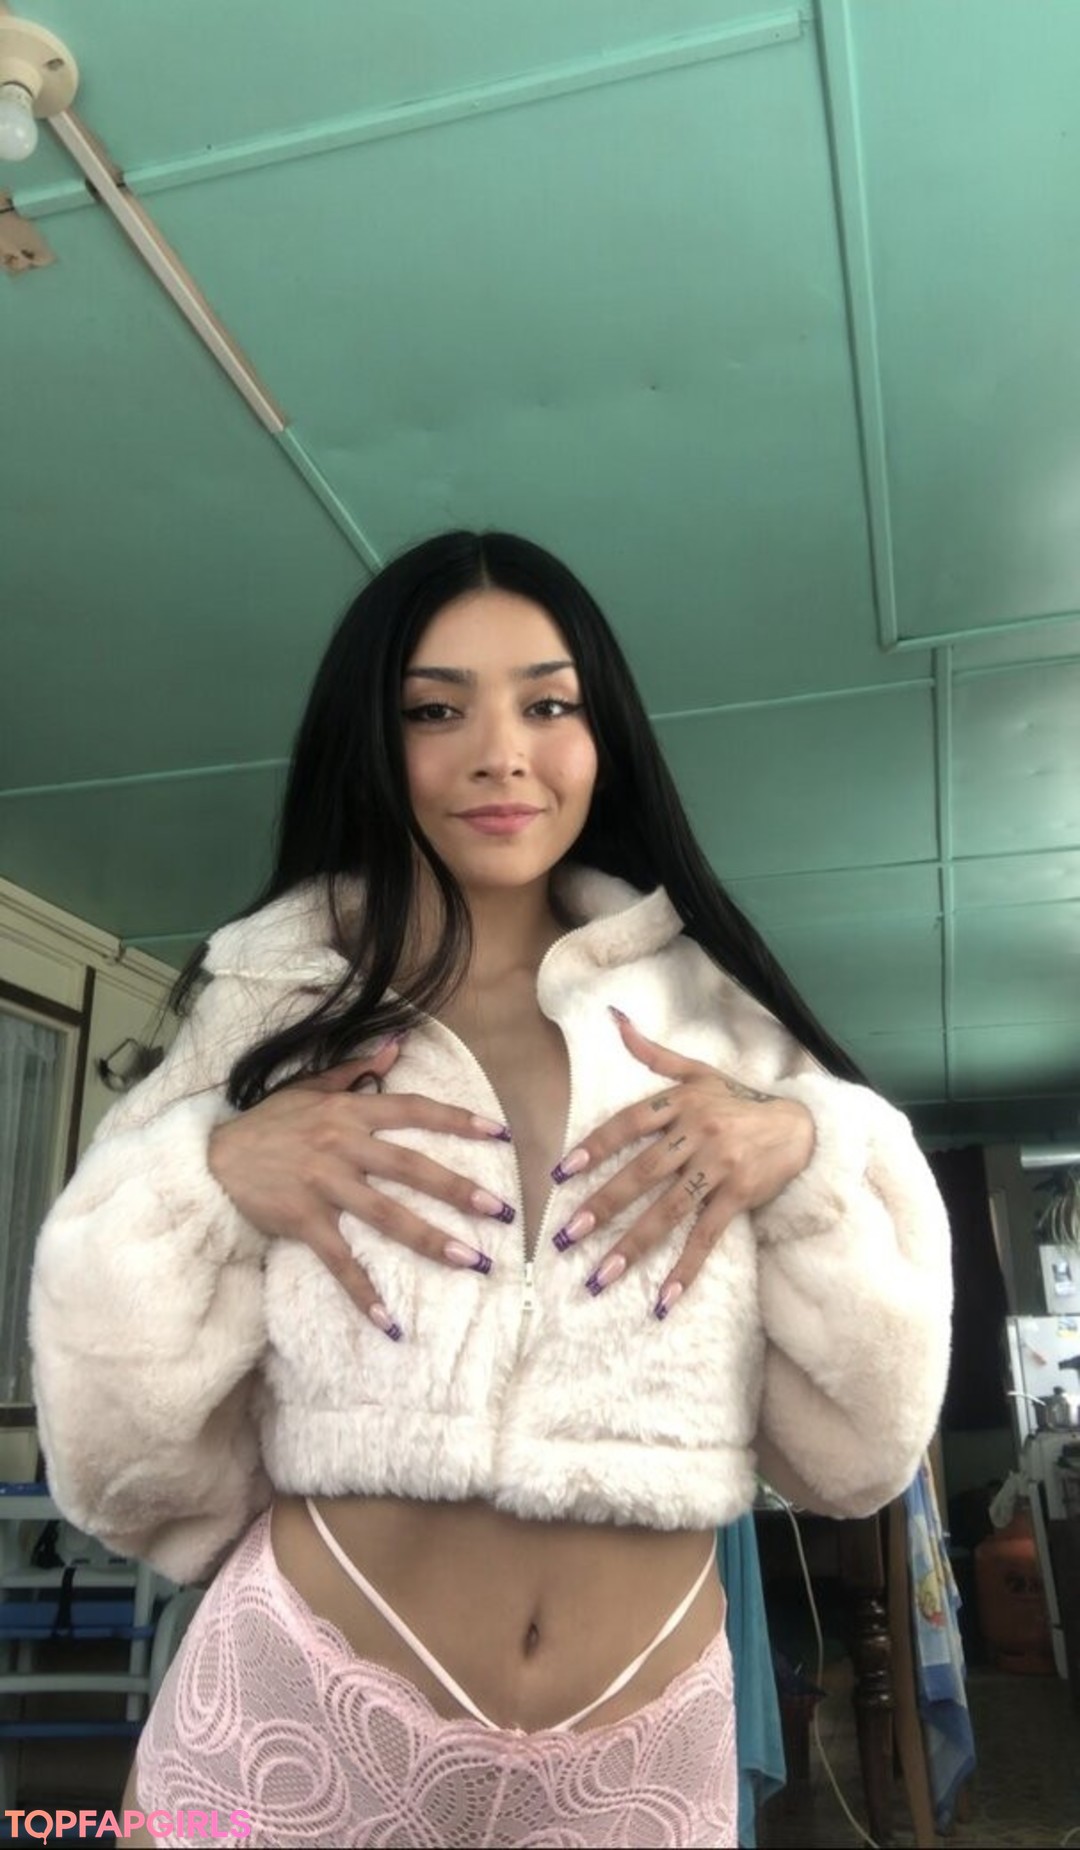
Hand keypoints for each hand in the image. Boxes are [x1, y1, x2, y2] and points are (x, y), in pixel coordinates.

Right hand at [207, 1034, 514, 1336]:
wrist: (213, 1158)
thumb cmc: (268, 1123)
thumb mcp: (310, 1088)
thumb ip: (357, 1072)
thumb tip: (397, 1047)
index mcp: (349, 1112)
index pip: (413, 1111)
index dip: (457, 1120)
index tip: (499, 1134)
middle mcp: (341, 1146)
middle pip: (410, 1167)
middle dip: (459, 1189)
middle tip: (502, 1211)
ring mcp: (323, 1185)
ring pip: (386, 1215)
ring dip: (430, 1239)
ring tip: (470, 1260)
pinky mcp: (303, 1221)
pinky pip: (339, 1261)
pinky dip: (362, 1292)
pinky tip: (389, 1321)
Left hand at [549, 1009, 814, 1317]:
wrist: (802, 1124)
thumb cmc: (740, 1099)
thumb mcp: (700, 1071)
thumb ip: (653, 1054)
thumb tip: (614, 1017)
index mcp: (682, 1102)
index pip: (628, 1125)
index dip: (594, 1147)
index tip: (560, 1174)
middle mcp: (698, 1132)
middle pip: (641, 1173)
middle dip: (602, 1206)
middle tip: (566, 1237)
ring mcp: (720, 1166)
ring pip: (668, 1210)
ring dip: (632, 1247)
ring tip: (599, 1276)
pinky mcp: (740, 1195)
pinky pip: (707, 1236)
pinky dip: (685, 1268)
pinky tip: (663, 1298)